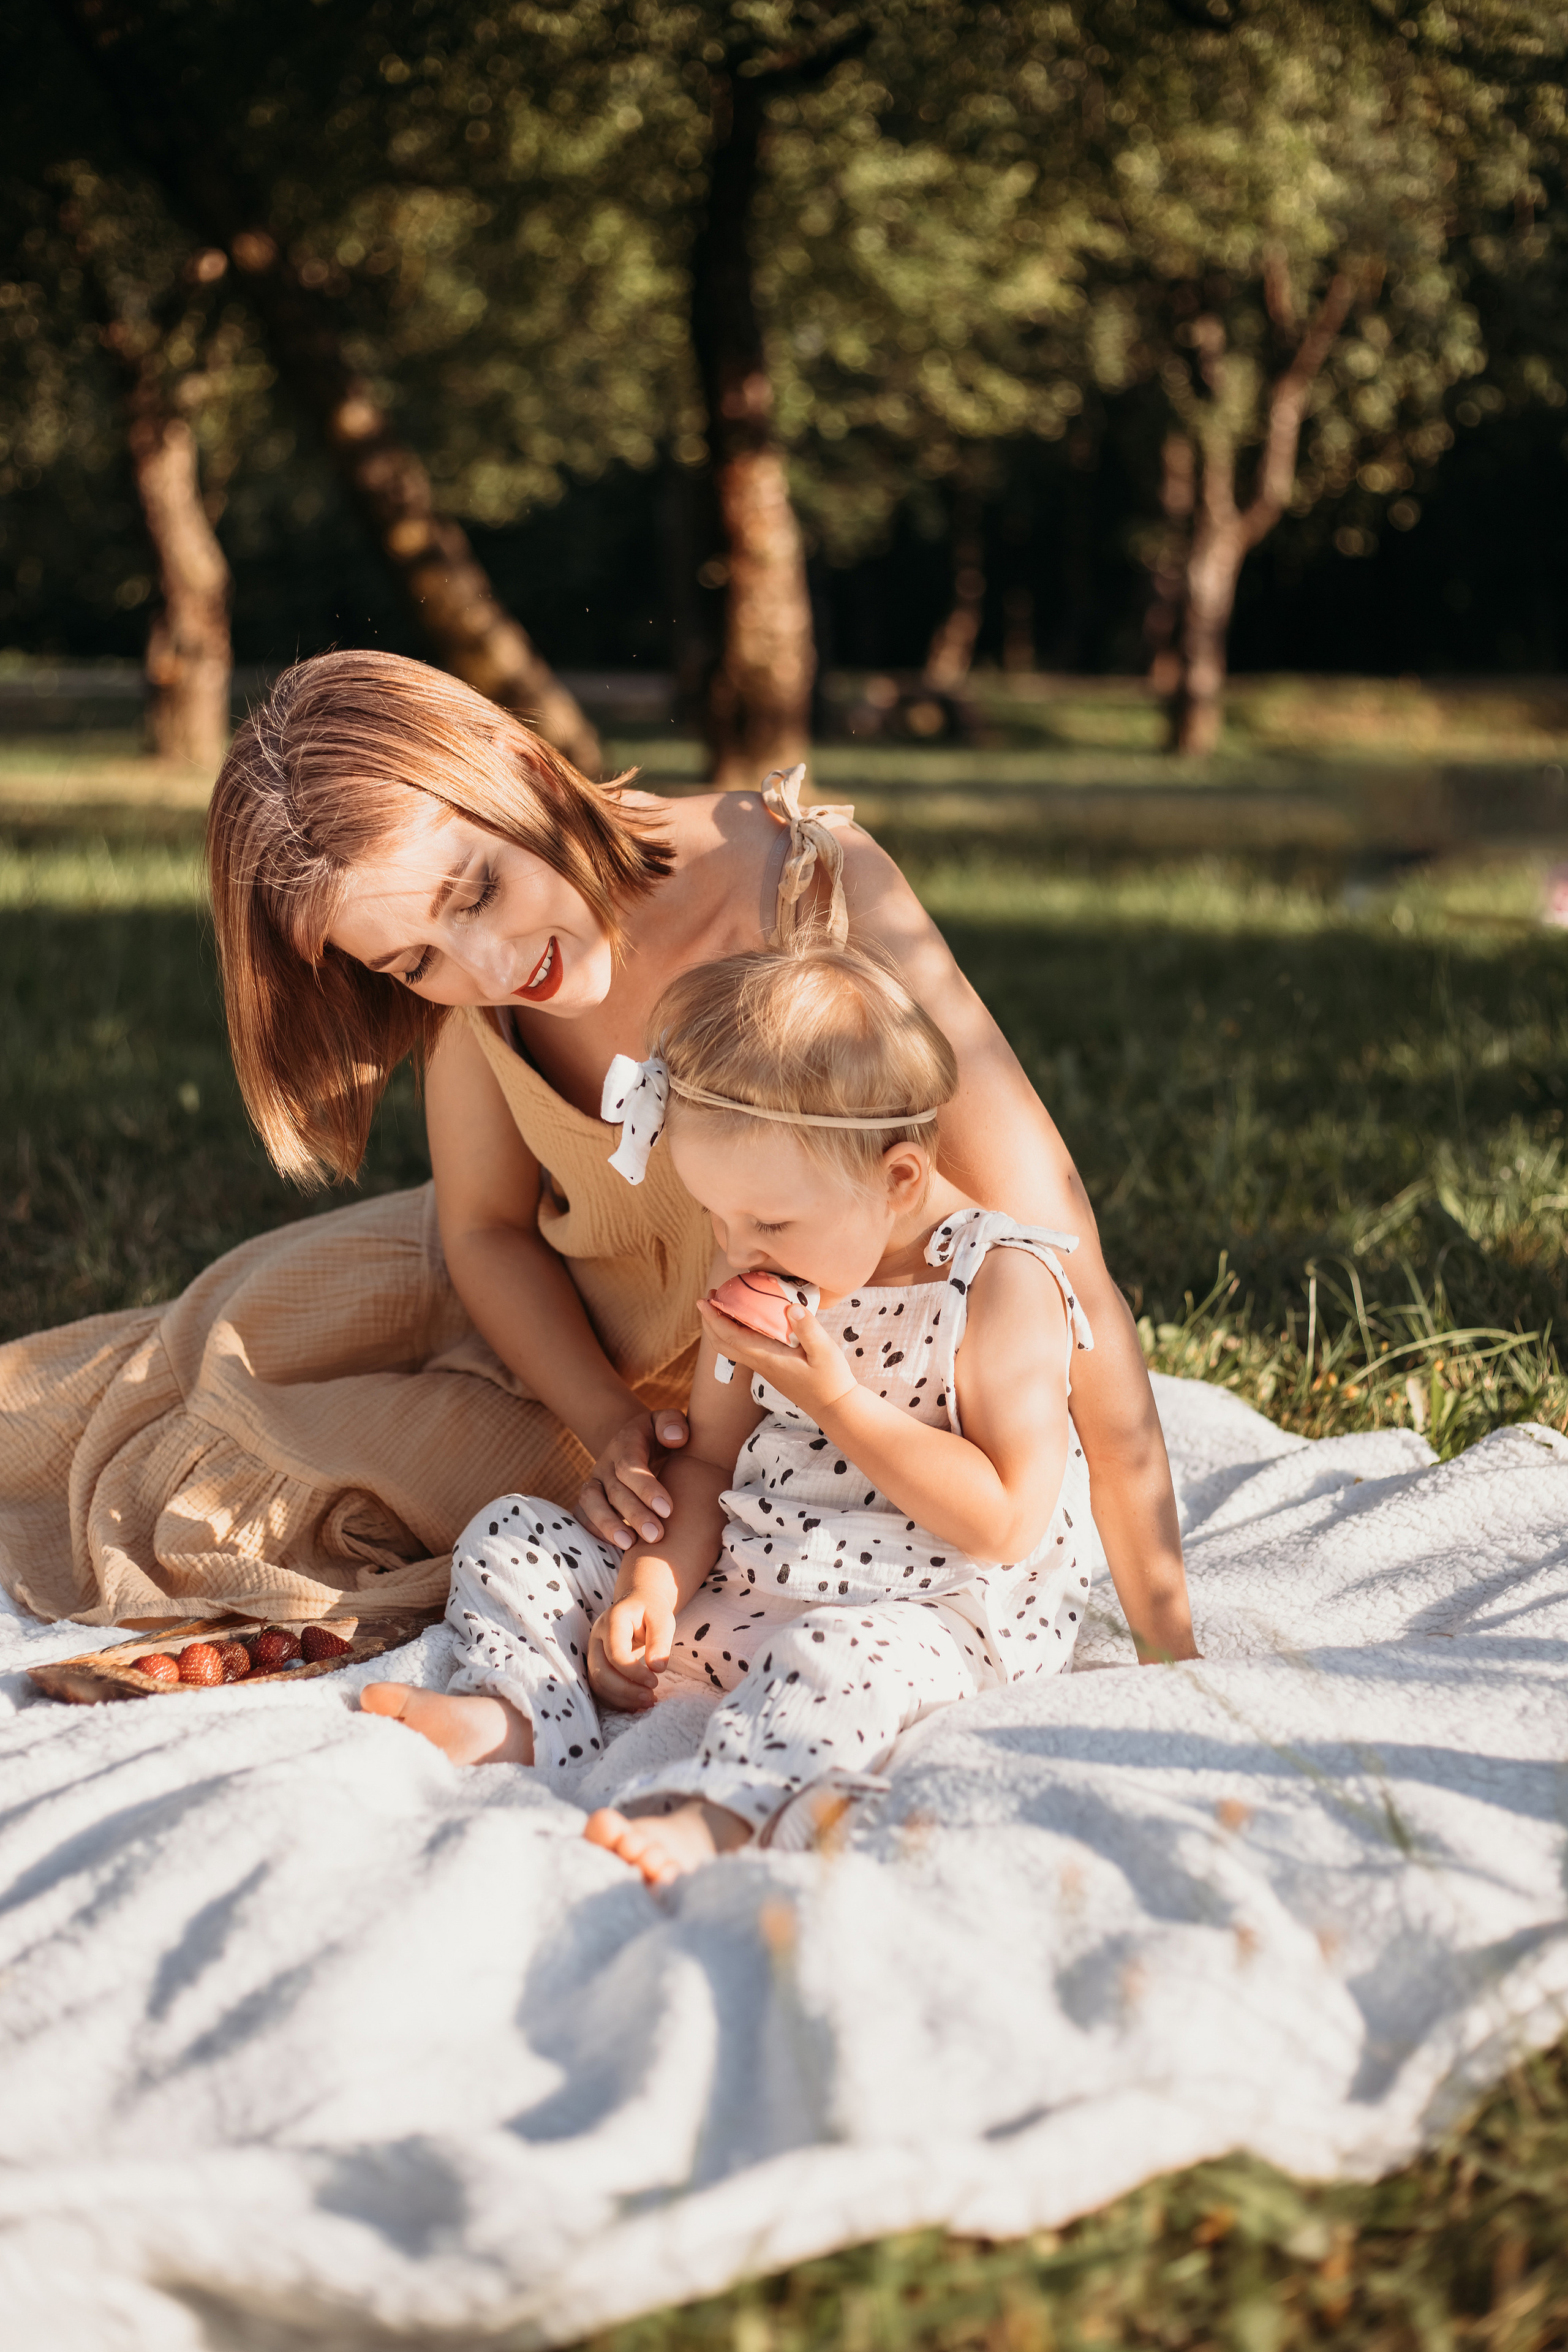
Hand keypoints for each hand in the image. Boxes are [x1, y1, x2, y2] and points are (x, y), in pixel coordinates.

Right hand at [578, 1407, 687, 1551]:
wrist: (636, 1441)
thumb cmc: (660, 1436)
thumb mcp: (667, 1422)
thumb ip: (673, 1423)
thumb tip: (675, 1438)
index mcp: (626, 1443)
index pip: (630, 1465)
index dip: (646, 1488)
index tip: (667, 1509)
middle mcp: (606, 1463)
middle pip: (614, 1490)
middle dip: (634, 1514)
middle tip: (655, 1535)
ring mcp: (595, 1481)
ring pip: (592, 1503)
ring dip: (609, 1525)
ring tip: (630, 1545)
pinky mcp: (590, 1498)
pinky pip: (583, 1515)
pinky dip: (595, 1531)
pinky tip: (616, 1546)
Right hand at [587, 1564, 677, 1710]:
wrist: (638, 1605)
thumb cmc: (651, 1612)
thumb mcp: (662, 1619)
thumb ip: (660, 1641)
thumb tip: (657, 1668)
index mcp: (613, 1621)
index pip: (615, 1653)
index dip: (634, 1672)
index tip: (655, 1681)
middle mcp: (597, 1637)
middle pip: (601, 1672)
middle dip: (626, 1690)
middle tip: (650, 1698)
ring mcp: (593, 1652)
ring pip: (597, 1683)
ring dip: (621, 1698)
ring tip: (646, 1702)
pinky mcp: (595, 1664)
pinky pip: (599, 1688)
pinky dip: (616, 1700)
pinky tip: (634, 1704)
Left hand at [695, 1297, 854, 1422]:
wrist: (833, 1406)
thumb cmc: (830, 1379)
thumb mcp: (825, 1351)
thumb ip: (808, 1329)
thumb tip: (789, 1307)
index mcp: (767, 1357)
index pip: (731, 1336)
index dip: (715, 1317)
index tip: (704, 1299)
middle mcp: (760, 1362)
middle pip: (722, 1343)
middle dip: (710, 1320)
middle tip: (710, 1296)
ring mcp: (763, 1366)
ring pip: (730, 1347)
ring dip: (720, 1326)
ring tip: (722, 1304)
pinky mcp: (770, 1366)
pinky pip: (743, 1347)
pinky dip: (734, 1331)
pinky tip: (746, 1319)